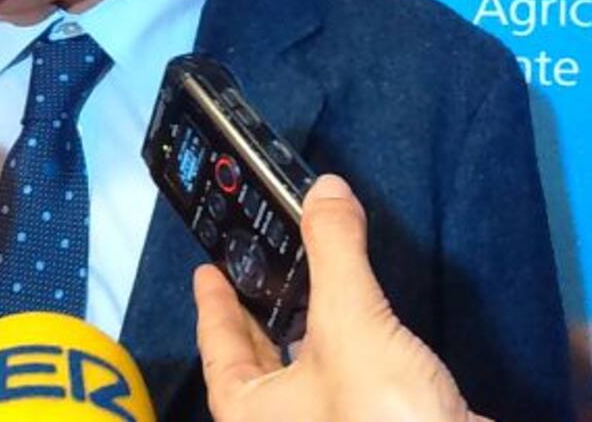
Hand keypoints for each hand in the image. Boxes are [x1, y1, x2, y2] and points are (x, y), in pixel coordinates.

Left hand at [193, 175, 490, 421]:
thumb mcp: (350, 322)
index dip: (211, 307)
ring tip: (308, 288)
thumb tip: (325, 191)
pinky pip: (347, 385)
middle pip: (257, 363)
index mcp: (252, 410)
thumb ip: (334, 252)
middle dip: (257, 316)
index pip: (217, 350)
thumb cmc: (385, 420)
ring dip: (306, 333)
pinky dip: (347, 351)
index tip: (206, 272)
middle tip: (254, 270)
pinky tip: (366, 331)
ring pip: (304, 376)